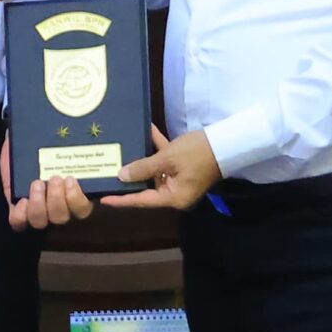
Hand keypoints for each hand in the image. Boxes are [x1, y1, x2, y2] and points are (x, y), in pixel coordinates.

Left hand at [0, 137, 94, 231]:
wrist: (21, 141)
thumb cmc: (45, 141)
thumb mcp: (56, 141)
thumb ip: (68, 141)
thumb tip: (78, 127)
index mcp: (72, 193)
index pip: (82, 210)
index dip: (78, 201)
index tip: (72, 179)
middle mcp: (56, 205)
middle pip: (62, 218)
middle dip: (58, 200)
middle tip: (55, 178)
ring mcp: (36, 209)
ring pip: (42, 222)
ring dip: (40, 205)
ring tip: (37, 183)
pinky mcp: (16, 209)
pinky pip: (19, 223)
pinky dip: (21, 215)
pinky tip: (22, 199)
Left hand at [103, 126, 221, 211]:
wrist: (227, 141)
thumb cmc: (197, 153)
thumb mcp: (167, 158)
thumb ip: (143, 168)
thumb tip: (122, 176)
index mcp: (174, 198)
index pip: (142, 201)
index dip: (122, 200)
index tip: (104, 199)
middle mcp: (176, 193)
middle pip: (148, 186)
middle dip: (131, 175)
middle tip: (108, 170)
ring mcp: (180, 180)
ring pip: (155, 171)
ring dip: (144, 156)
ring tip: (123, 147)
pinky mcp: (184, 168)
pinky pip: (166, 160)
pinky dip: (158, 147)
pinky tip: (147, 130)